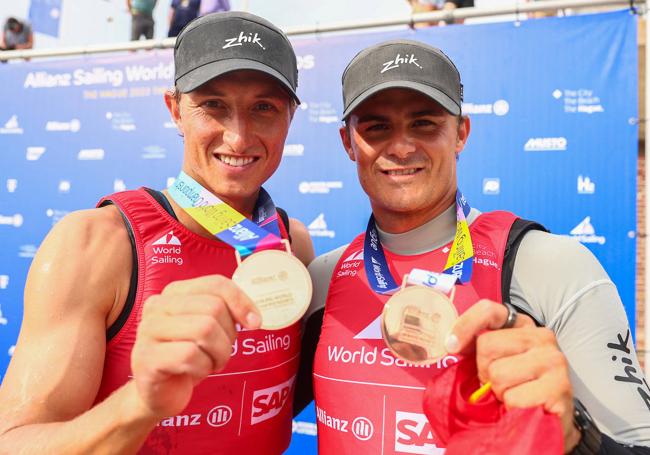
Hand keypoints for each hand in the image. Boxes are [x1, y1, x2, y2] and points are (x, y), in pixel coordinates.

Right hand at [130, 275, 260, 418]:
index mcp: (174, 292)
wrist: (160, 393)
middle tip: (221, 352)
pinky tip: (195, 372)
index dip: (241, 302)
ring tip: (211, 363)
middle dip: (228, 335)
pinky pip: (190, 356)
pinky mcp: (147, 357)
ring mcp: (148, 330)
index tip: (255, 323)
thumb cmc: (188, 357)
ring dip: (218, 353)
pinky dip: (203, 367)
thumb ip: (226, 312)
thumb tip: (253, 318)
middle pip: (213, 308)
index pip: (216, 284)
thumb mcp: (209, 327)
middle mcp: (157, 305)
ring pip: (204, 330)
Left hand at [445, 299, 579, 451]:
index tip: (451, 346)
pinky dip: (511, 408)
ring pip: (498, 374)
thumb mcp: (493, 362)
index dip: (465, 326)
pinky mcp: (560, 388)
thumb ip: (475, 347)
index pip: (489, 311)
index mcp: (522, 325)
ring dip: (498, 392)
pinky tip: (525, 408)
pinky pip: (513, 398)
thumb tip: (450, 344)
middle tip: (499, 384)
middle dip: (484, 371)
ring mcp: (554, 360)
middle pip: (487, 345)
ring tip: (513, 396)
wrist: (547, 421)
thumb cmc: (515, 388)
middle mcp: (542, 336)